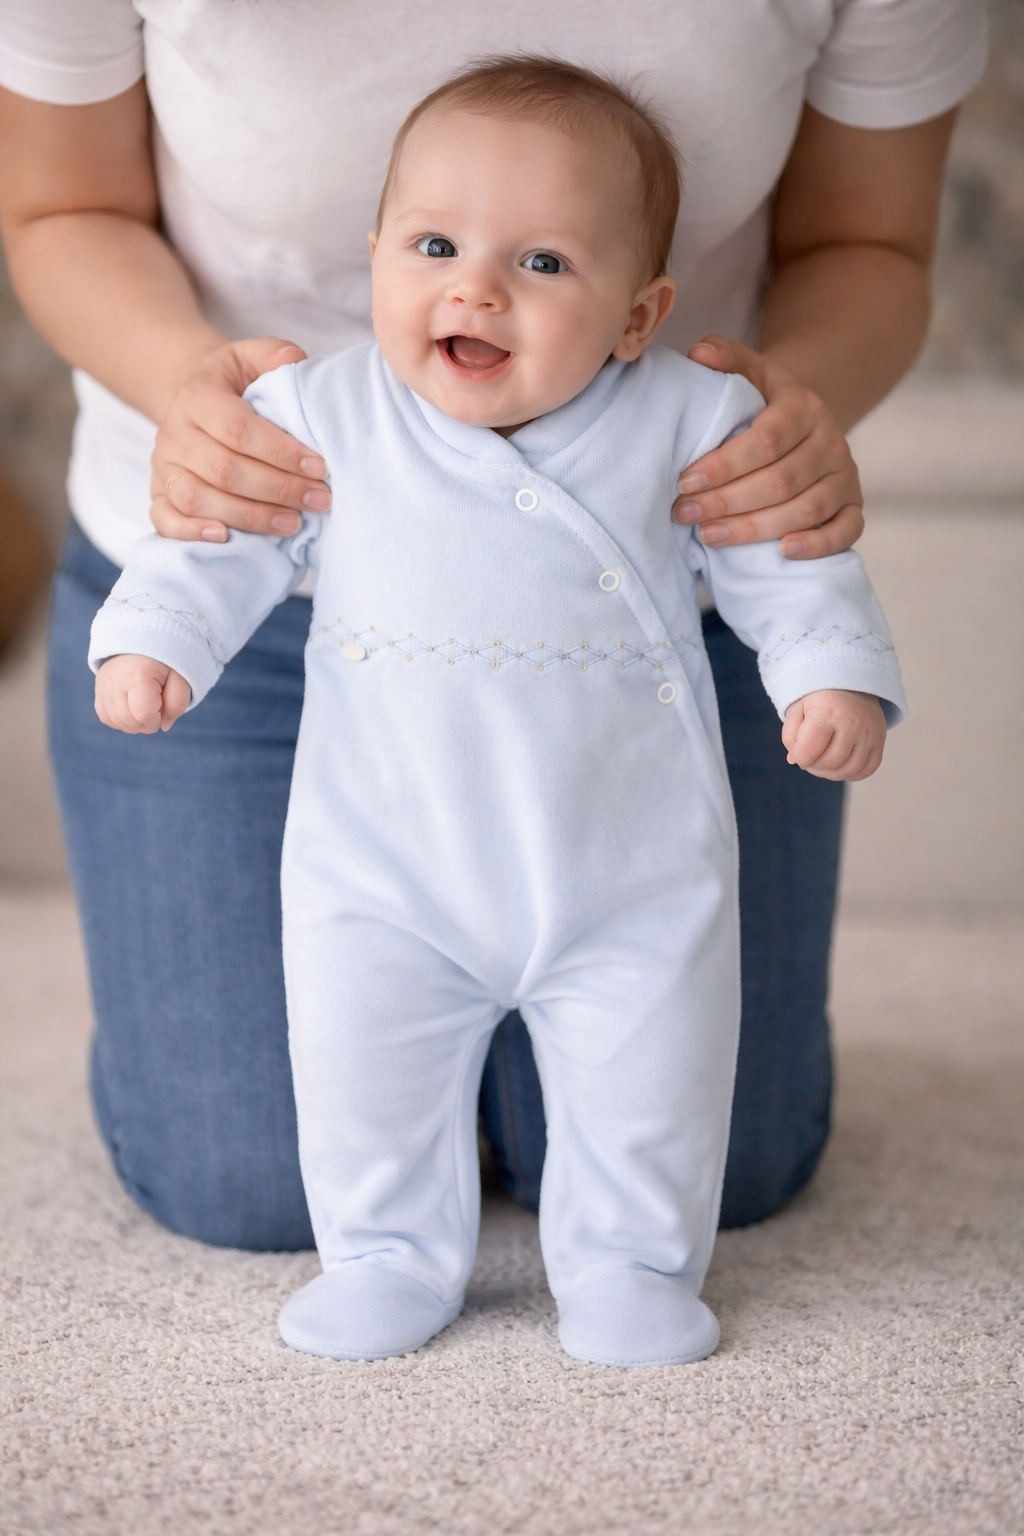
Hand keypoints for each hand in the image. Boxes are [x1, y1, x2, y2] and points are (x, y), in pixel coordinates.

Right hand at [95, 654, 190, 733]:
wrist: (142, 641)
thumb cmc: (165, 661)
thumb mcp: (181, 678)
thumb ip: (178, 704)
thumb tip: (164, 726)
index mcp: (138, 676)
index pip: (143, 714)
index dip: (157, 719)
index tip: (163, 705)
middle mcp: (115, 681)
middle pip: (130, 722)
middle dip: (148, 722)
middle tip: (156, 705)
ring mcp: (103, 686)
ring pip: (118, 723)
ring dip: (136, 722)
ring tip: (145, 705)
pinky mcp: (98, 691)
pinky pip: (107, 718)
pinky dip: (122, 720)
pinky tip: (132, 708)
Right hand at [150, 338, 329, 542]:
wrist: (197, 405)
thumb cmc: (236, 386)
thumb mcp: (253, 358)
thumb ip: (275, 354)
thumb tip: (294, 362)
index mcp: (196, 396)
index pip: (238, 429)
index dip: (281, 452)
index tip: (320, 467)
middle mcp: (173, 433)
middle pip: (224, 470)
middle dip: (278, 489)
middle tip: (319, 500)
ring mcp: (162, 467)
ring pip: (198, 499)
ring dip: (250, 516)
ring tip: (293, 523)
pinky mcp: (158, 495)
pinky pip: (165, 520)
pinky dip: (192, 533)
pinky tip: (227, 538)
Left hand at [672, 336, 863, 560]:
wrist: (808, 421)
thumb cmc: (765, 404)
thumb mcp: (749, 373)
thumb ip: (725, 359)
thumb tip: (697, 352)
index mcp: (804, 407)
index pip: (766, 440)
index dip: (724, 465)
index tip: (685, 481)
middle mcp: (831, 442)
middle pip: (781, 480)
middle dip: (727, 501)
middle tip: (683, 513)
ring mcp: (846, 476)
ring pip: (807, 509)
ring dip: (755, 528)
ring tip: (708, 535)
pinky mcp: (854, 505)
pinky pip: (847, 531)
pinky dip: (817, 546)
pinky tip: (782, 554)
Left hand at [782, 690, 885, 781]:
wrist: (851, 683)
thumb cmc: (820, 698)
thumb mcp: (797, 709)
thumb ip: (790, 735)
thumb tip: (795, 760)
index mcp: (828, 713)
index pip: (809, 750)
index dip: (800, 757)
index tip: (798, 752)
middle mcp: (852, 724)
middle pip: (829, 762)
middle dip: (814, 766)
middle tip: (810, 757)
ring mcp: (869, 734)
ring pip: (848, 770)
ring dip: (830, 773)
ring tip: (822, 762)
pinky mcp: (880, 741)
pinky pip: (867, 770)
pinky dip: (852, 774)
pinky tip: (840, 765)